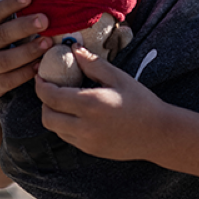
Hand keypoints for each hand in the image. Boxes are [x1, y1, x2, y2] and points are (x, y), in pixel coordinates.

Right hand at [0, 0, 52, 106]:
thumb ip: (5, 19)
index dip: (10, 4)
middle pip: (1, 35)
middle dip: (23, 27)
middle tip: (45, 20)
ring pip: (5, 60)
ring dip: (28, 51)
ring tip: (47, 43)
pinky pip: (8, 80)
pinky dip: (25, 73)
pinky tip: (39, 66)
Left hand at [35, 46, 168, 160]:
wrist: (158, 134)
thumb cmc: (141, 102)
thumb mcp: (118, 77)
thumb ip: (92, 64)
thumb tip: (73, 48)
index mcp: (90, 104)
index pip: (52, 96)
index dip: (41, 85)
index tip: (40, 75)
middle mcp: (84, 126)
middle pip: (47, 116)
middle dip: (44, 101)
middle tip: (50, 88)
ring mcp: (86, 142)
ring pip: (55, 129)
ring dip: (53, 114)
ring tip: (64, 101)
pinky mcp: (90, 150)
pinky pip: (68, 137)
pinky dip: (65, 125)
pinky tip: (77, 114)